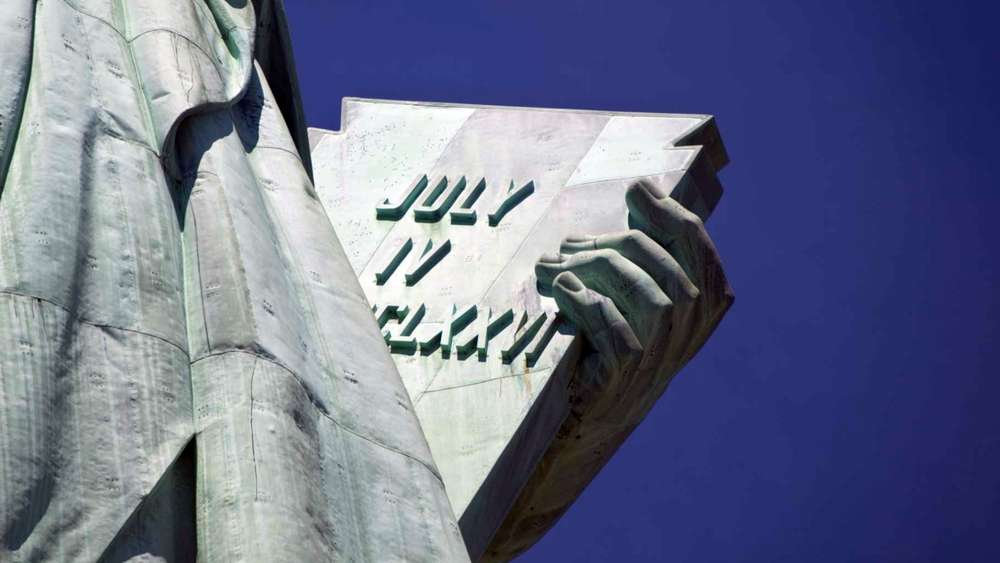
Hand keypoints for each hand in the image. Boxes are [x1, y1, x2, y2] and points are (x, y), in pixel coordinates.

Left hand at [535, 179, 733, 424]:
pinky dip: (585, 303)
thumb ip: (648, 252)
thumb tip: (641, 190)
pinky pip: (612, 327)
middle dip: (609, 242)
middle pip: (659, 261)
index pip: (695, 242)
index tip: (635, 190)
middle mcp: (692, 326)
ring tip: (550, 267)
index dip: (665, 212)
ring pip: (639, 291)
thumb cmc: (615, 343)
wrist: (593, 414)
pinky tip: (562, 291)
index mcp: (707, 301)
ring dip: (590, 268)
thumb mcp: (641, 295)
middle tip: (566, 243)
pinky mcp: (628, 374)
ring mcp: (663, 352)